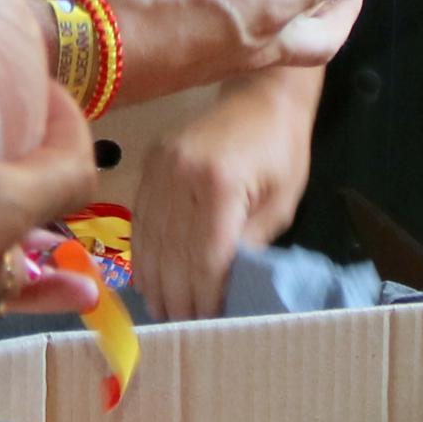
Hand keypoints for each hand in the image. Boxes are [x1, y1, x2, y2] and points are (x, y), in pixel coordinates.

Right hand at [131, 70, 319, 318]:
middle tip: (183, 326)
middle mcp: (181, 175)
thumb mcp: (282, 203)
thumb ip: (251, 245)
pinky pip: (140, 218)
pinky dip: (144, 252)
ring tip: (164, 311)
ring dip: (156, 281)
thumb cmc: (281, 150)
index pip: (203, 258)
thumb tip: (226, 288)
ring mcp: (160, 167)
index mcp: (218, 185)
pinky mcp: (150, 163)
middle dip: (178, 296)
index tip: (208, 323)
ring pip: (150, 240)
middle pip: (171, 253)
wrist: (262, 95)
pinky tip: (150, 278)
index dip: (204, 296)